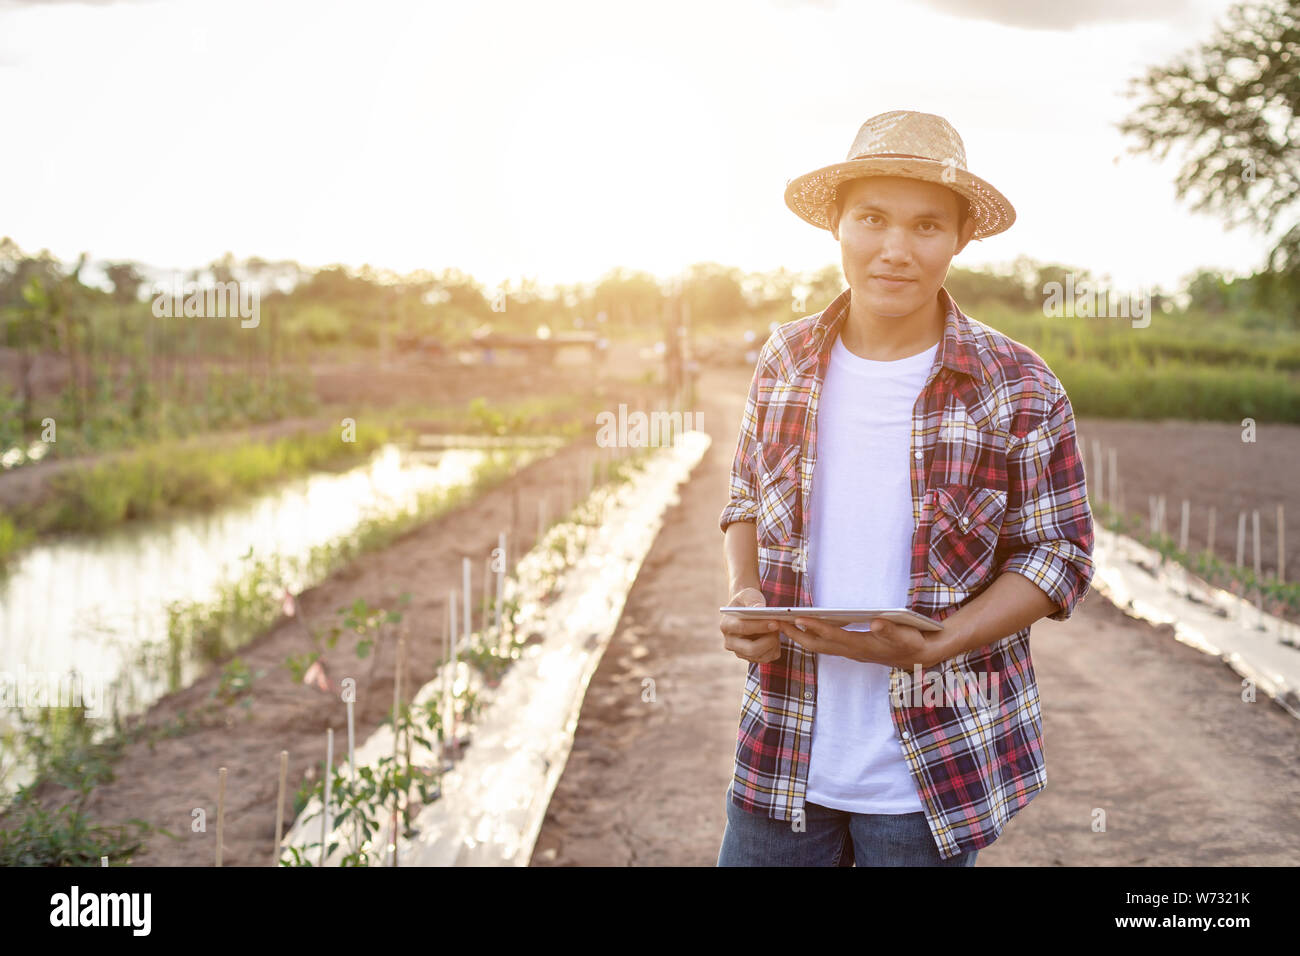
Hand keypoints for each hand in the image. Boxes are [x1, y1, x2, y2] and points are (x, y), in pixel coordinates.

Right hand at [719, 587, 781, 663]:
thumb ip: (753, 600)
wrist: (747, 610)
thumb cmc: (748, 600)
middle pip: (751, 649)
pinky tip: (775, 636)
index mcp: (726, 625)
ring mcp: (740, 652)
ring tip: (777, 630)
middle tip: (780, 628)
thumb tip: (760, 608)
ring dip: (774, 643)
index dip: (760, 626)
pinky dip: (775, 648)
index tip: (775, 622)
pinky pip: (767, 658)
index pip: (743, 628)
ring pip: (761, 656)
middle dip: (769, 640)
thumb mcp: (749, 595)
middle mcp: (730, 642)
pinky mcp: (750, 658)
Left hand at [779, 615, 938, 668]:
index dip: (815, 627)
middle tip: (773, 622)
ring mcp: (850, 651)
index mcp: (862, 645)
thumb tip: (877, 624)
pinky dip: (809, 636)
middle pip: (817, 644)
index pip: (833, 636)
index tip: (796, 619)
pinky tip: (800, 627)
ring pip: (818, 645)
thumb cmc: (912, 641)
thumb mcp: (906, 634)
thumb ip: (891, 630)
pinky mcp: (851, 649)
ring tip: (780, 623)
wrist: (919, 656)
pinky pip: (824, 644)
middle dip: (795, 634)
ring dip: (798, 636)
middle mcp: (852, 650)